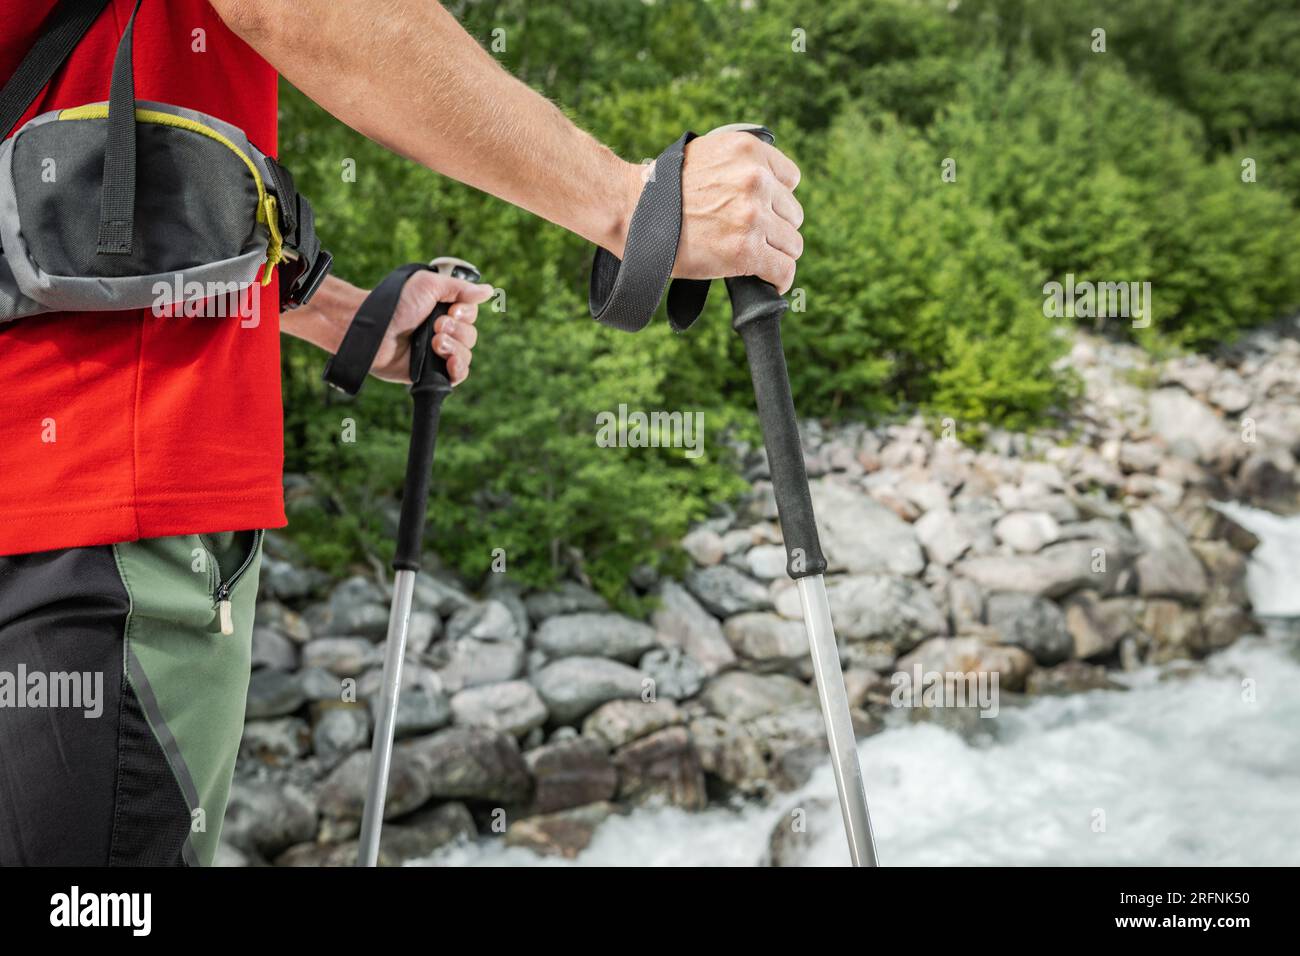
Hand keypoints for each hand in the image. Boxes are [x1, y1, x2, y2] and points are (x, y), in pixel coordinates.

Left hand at [366, 271, 492, 385]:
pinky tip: (449, 362)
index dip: (466, 314)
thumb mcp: (428, 285)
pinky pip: (459, 374)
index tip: (451, 311)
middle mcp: (443, 331)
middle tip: (435, 326)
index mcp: (443, 310)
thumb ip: (459, 288)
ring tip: (434, 343)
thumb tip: (488, 291)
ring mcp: (438, 353)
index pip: (471, 314)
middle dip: (456, 330)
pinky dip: (458, 368)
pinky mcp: (433, 373)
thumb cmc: (396, 304)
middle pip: (471, 335)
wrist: (375, 331)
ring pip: (466, 354)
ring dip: (453, 347)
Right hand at [667, 131, 803, 292]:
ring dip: (776, 255)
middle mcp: (756, 180)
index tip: (763, 214)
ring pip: (792, 245)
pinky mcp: (746, 251)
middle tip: (751, 239)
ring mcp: (753, 216)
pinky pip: (783, 270)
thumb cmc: (661, 188)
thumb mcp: (707, 155)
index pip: (791, 180)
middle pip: (792, 215)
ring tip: (756, 261)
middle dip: (775, 229)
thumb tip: (764, 190)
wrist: (632, 209)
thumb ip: (739, 167)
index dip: (777, 201)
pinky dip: (778, 280)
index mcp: (749, 151)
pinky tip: (769, 282)